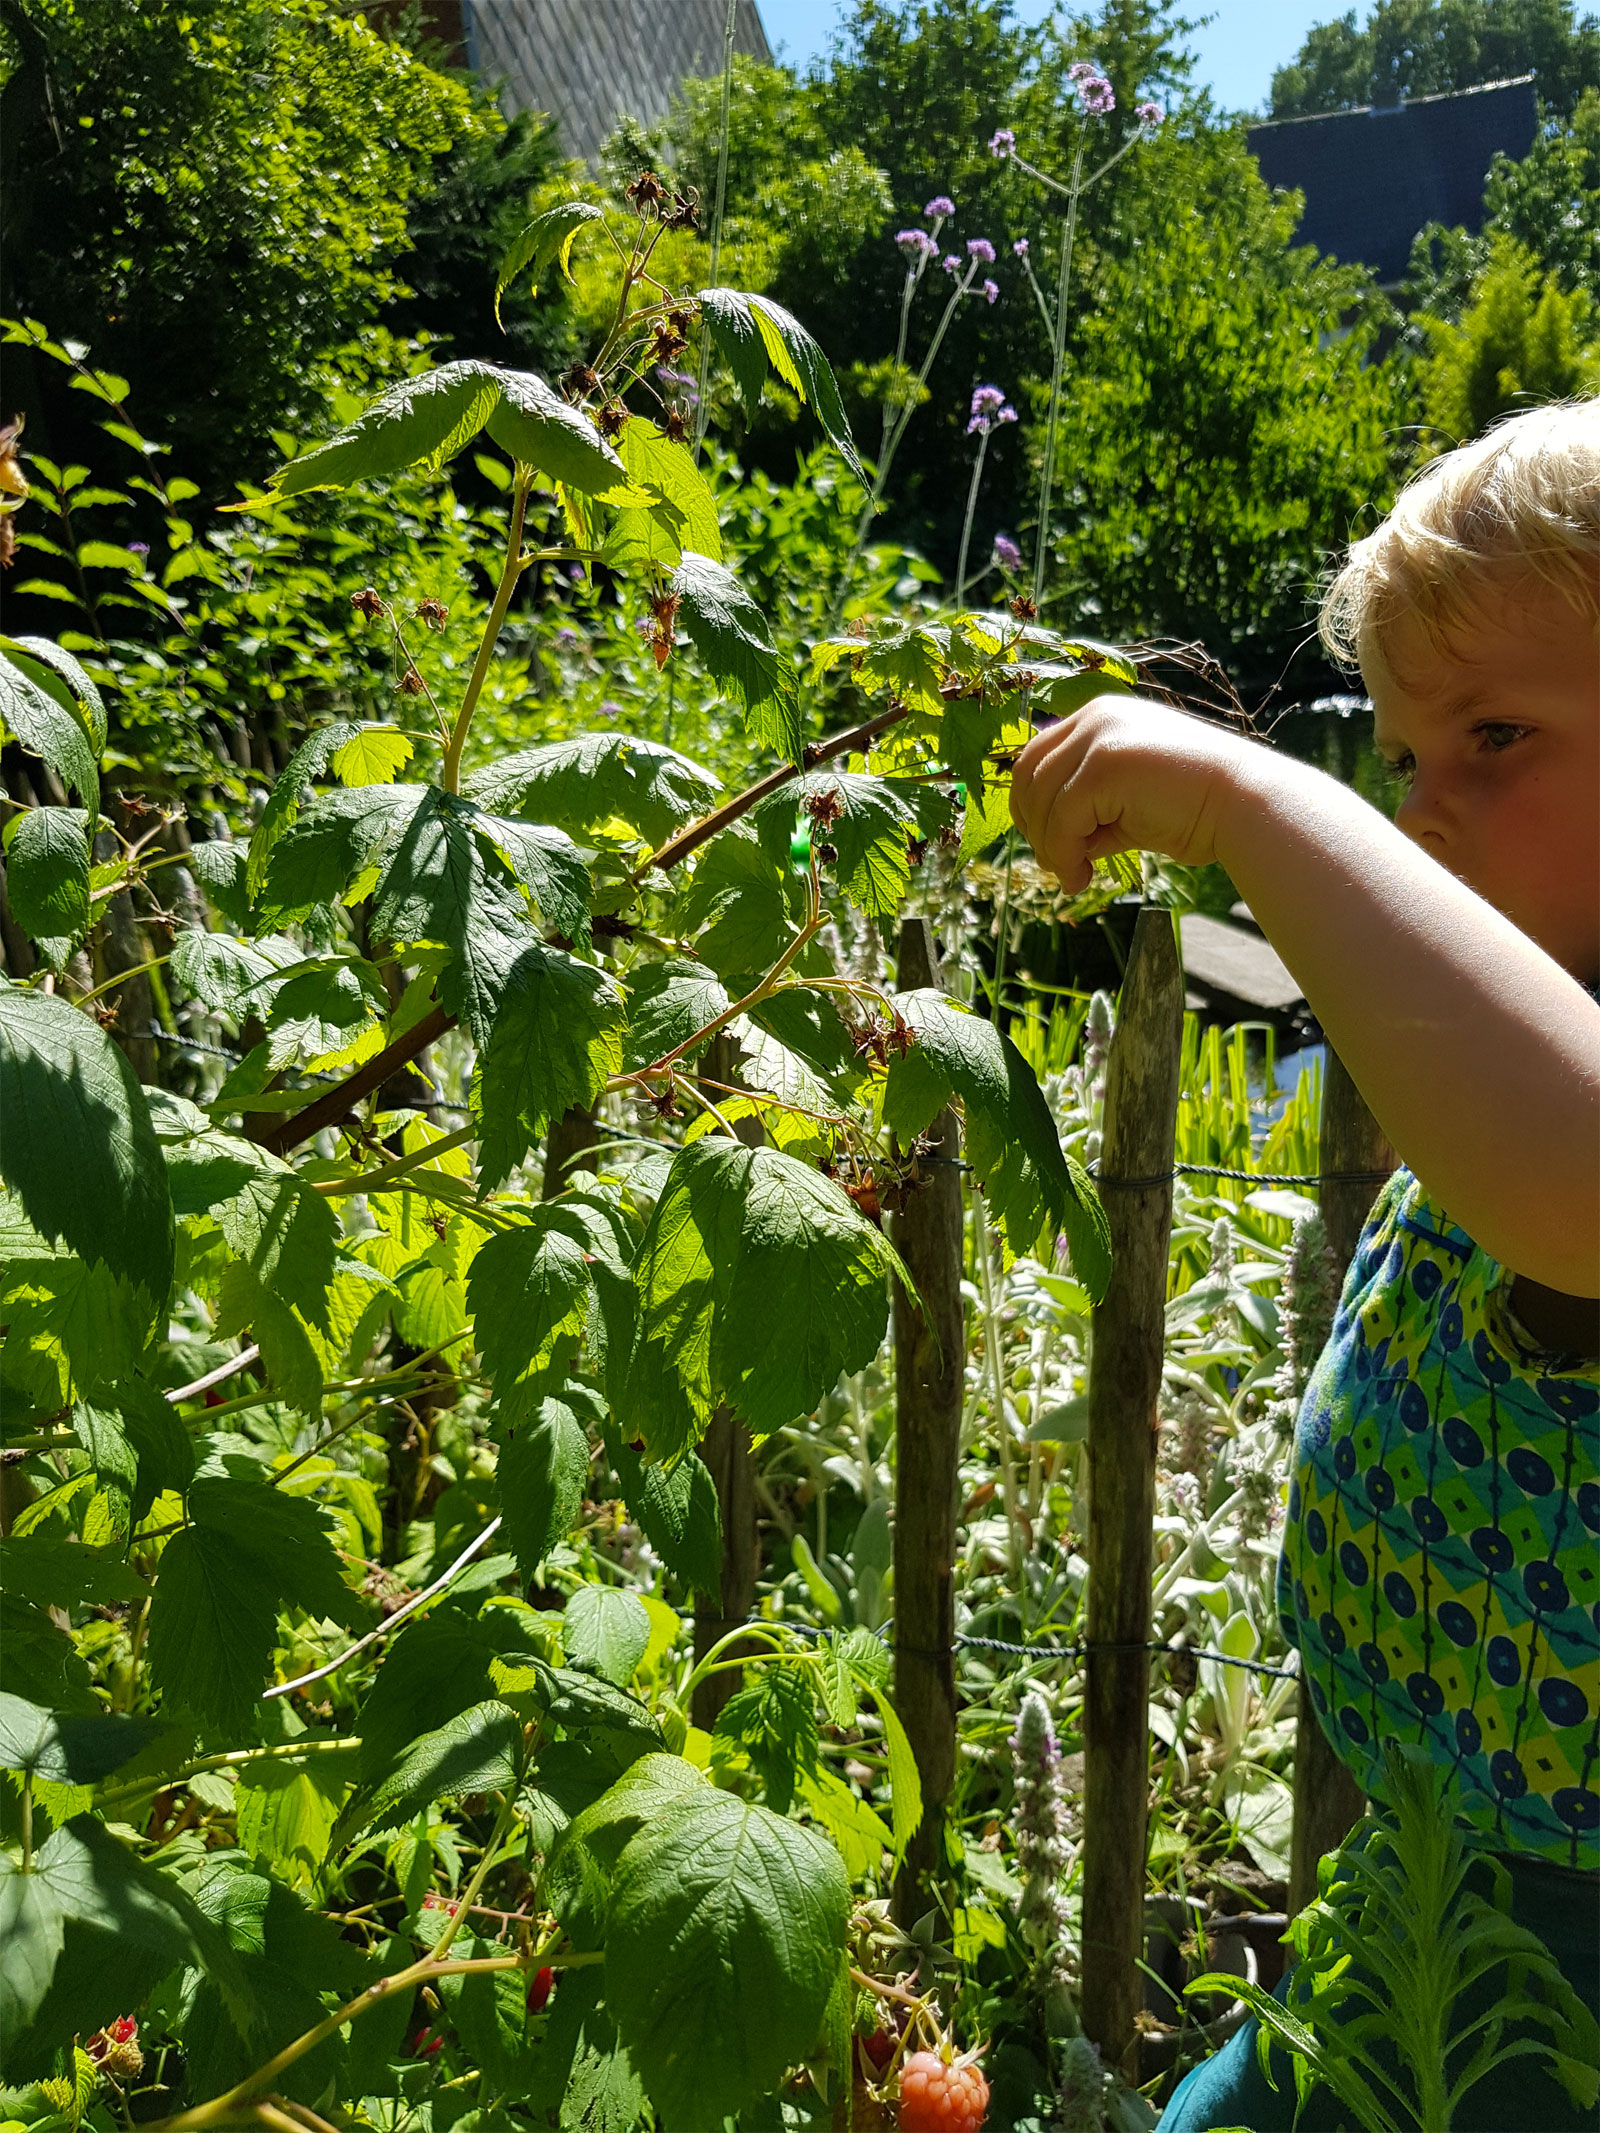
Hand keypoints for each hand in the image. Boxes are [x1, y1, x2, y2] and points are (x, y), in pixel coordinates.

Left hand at [1008, 693, 1251, 888]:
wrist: (1246, 804)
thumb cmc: (1196, 809)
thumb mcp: (1128, 807)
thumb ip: (1088, 814)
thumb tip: (1050, 848)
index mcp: (1099, 718)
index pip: (1037, 759)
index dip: (1031, 806)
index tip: (1050, 845)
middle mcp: (1095, 718)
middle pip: (1028, 776)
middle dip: (1034, 827)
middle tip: (1058, 865)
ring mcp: (1099, 737)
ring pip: (1041, 801)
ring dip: (1050, 848)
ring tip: (1074, 875)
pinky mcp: (1104, 766)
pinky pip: (1061, 820)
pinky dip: (1063, 855)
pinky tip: (1082, 877)